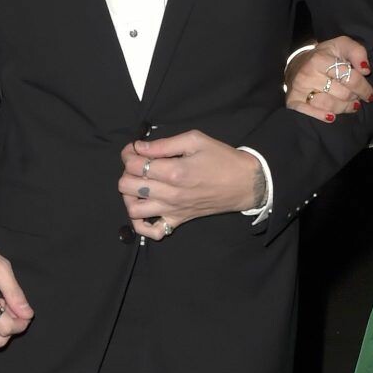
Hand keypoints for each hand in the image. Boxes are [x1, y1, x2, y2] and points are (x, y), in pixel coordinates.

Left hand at [117, 132, 261, 239]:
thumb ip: (164, 144)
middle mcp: (170, 194)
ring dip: (130, 196)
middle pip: (127, 186)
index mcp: (174, 171)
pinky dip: (142, 224)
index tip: (135, 149)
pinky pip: (151, 232)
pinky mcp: (178, 220)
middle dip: (127, 171)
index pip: (134, 165)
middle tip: (138, 164)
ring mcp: (172, 210)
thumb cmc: (222, 159)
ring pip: (133, 209)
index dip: (128, 154)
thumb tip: (139, 147)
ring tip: (140, 185)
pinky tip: (145, 209)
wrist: (244, 184)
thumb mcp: (195, 140)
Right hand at [285, 37, 372, 119]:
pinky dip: (322, 116)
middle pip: (342, 94)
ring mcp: (299, 88)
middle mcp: (308, 74)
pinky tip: (332, 116)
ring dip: (344, 108)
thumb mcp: (342, 46)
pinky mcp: (293, 100)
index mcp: (320, 59)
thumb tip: (365, 70)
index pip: (350, 78)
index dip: (364, 88)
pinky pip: (311, 113)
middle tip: (357, 98)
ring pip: (330, 106)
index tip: (370, 94)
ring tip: (349, 105)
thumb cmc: (324, 56)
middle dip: (354, 98)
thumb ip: (357, 52)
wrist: (297, 62)